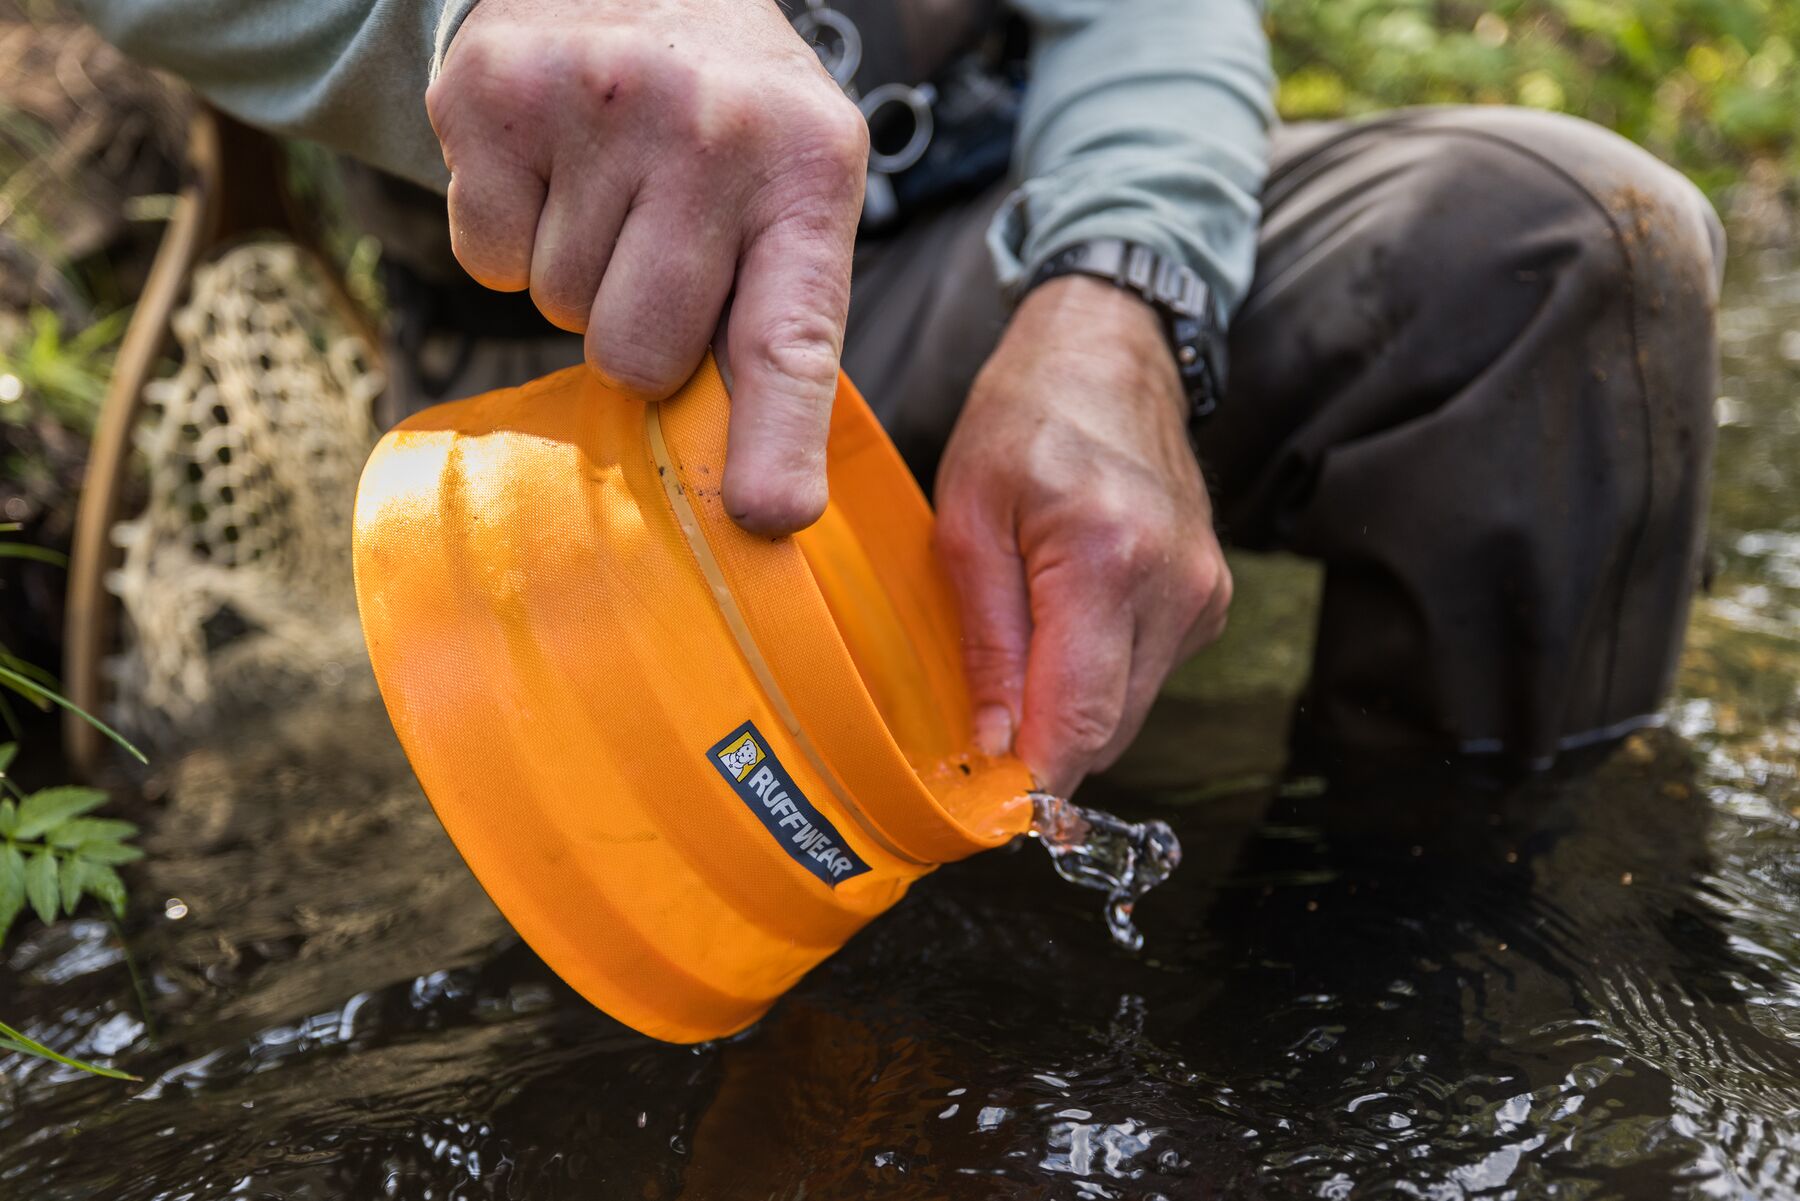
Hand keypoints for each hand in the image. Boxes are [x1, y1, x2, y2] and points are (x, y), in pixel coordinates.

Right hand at [427, 0, 868, 532]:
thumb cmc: (725, 125)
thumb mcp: (789, 193)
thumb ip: (777, 326)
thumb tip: (750, 505)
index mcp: (809, 170)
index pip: (790, 337)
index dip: (778, 439)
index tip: (768, 515)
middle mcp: (711, 130)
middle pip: (636, 355)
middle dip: (636, 333)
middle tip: (656, 247)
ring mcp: (598, 102)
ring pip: (557, 307)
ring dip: (577, 273)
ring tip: (609, 186)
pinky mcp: (493, 95)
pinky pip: (484, 261)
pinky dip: (507, 234)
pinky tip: (551, 168)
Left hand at [935, 276, 1232, 795]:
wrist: (1109, 351)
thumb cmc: (1026, 417)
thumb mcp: (966, 518)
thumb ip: (985, 639)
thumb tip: (995, 747)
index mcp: (1107, 559)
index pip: (1080, 722)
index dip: (1032, 781)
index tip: (983, 805)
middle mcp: (1176, 587)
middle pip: (1110, 730)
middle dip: (1044, 749)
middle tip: (978, 733)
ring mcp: (1204, 595)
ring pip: (1131, 711)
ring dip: (1071, 710)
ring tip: (1018, 652)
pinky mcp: (1211, 599)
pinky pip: (1148, 675)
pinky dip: (1100, 675)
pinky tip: (1063, 626)